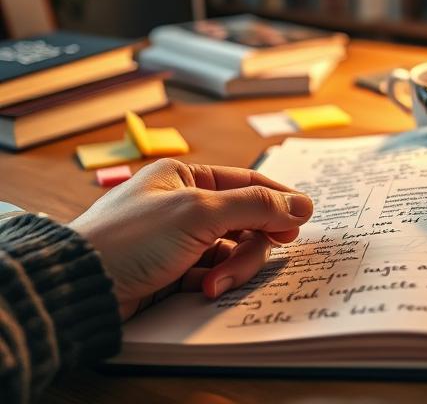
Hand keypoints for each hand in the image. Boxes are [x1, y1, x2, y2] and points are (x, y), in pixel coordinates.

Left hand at [70, 158, 313, 319]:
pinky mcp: (172, 271)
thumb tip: (302, 203)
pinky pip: (212, 273)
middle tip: (248, 264)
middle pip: (244, 221)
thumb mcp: (199, 212)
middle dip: (247, 247)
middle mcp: (182, 204)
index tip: (302, 220)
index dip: (278, 201)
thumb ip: (255, 205)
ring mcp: (177, 239)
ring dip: (229, 270)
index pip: (246, 182)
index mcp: (184, 177)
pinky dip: (213, 283)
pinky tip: (201, 292)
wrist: (80, 287)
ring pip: (231, 251)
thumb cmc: (130, 239)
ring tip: (210, 286)